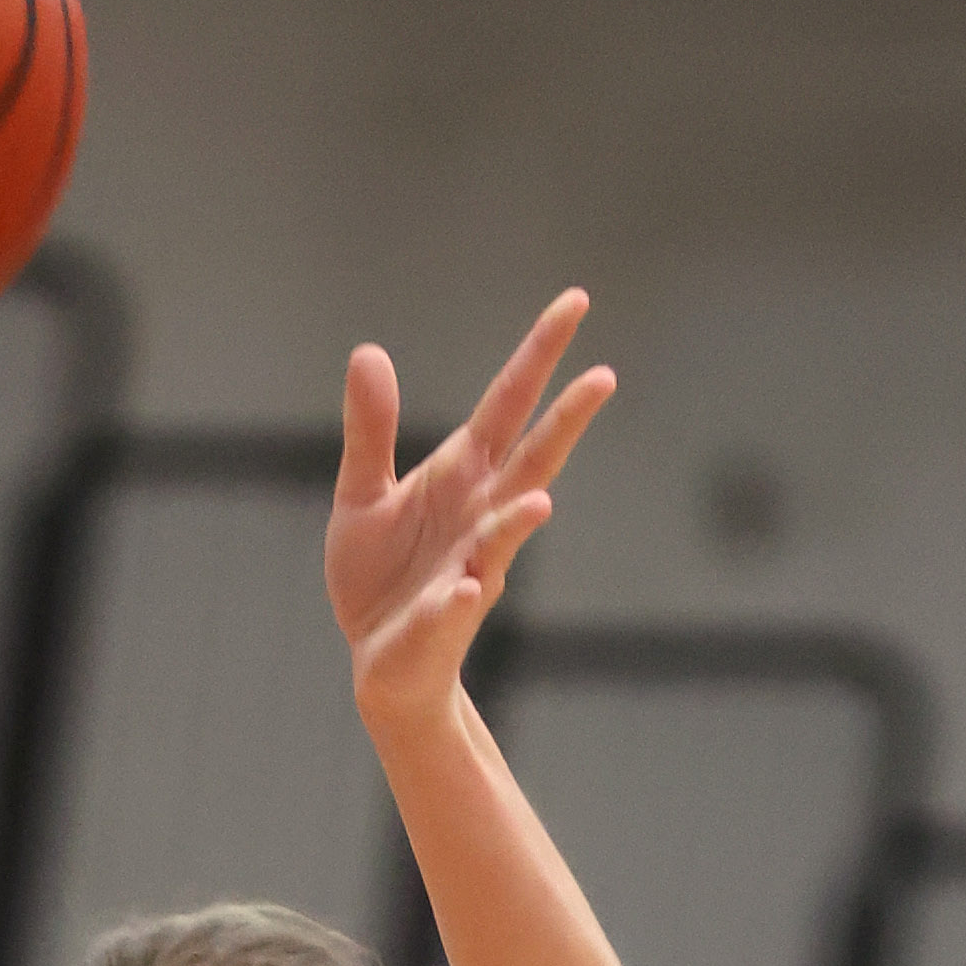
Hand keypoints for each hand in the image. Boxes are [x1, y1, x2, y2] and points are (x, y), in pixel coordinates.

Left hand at [326, 292, 613, 728]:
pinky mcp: (441, 622)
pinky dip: (459, 600)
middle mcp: (481, 516)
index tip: (576, 302)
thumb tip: (368, 353)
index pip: (510, 403)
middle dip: (566, 423)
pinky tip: (466, 590)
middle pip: (531, 461)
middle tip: (603, 377)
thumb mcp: (362, 493)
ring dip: (519, 522)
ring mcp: (469, 570)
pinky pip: (454, 610)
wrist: (381, 663)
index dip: (541, 354)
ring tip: (539, 503)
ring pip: (502, 539)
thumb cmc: (381, 577)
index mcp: (464, 474)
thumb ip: (371, 430)